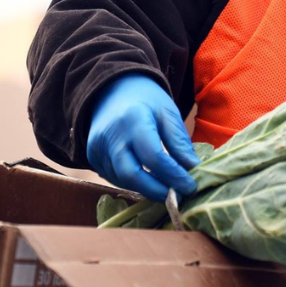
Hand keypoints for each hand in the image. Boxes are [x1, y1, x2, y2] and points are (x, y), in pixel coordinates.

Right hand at [87, 73, 199, 201]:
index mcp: (134, 119)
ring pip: (122, 180)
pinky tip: (148, 182)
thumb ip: (179, 141)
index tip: (190, 187)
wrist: (113, 89)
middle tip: (177, 197)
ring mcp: (97, 147)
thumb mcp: (168, 113)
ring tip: (167, 190)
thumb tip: (193, 169)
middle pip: (132, 175)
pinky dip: (133, 183)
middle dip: (157, 190)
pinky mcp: (92, 156)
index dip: (173, 176)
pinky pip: (113, 177)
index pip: (154, 157)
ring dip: (146, 189)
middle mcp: (111, 136)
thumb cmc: (146, 100)